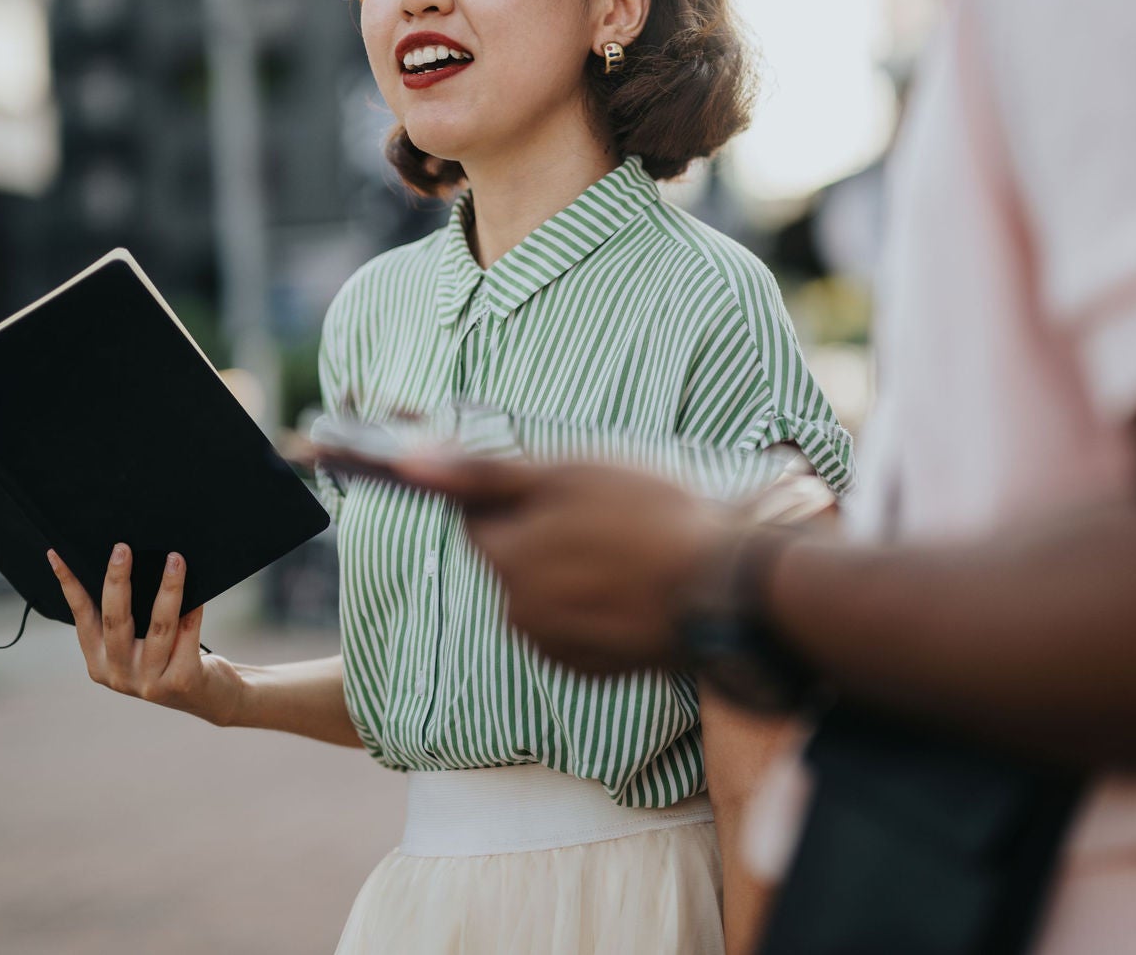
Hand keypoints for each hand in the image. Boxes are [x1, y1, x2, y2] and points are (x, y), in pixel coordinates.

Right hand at [49, 545, 241, 726]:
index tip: (58, 554)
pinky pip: (187, 633)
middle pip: (116, 619)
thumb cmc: (170, 659)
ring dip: (168, 588)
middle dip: (117, 579)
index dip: (69, 584)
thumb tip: (124, 566)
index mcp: (99, 664)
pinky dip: (193, 608)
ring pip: (159, 625)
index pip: (81, 616)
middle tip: (122, 548)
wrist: (209, 697)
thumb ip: (128, 621)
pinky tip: (200, 589)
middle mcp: (119, 675)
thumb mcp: (138, 646)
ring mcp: (149, 682)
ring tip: (174, 559)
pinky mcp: (181, 680)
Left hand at [393, 455, 737, 674]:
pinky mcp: (591, 670)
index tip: (556, 490)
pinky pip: (574, 630)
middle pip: (511, 562)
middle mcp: (519, 612)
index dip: (514, 499)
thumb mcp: (565, 474)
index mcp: (507, 560)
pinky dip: (595, 610)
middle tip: (604, 518)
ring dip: (569, 574)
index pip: (477, 520)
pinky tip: (635, 590)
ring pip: (543, 596)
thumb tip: (408, 464)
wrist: (726, 588)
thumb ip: (482, 474)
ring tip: (628, 554)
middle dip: (542, 539)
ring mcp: (556, 647)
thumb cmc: (651, 516)